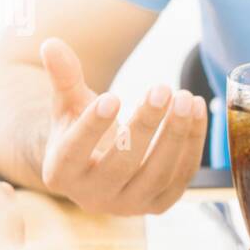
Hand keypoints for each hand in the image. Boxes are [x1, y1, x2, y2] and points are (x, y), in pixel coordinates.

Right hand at [38, 38, 206, 214]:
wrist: (101, 166)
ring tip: (186, 98)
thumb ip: (63, 78)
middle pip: (122, 164)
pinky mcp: (160, 204)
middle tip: (162, 89)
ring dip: (176, 134)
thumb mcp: (68, 104)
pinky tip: (198, 110)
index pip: (74, 152)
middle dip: (145, 125)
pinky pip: (181, 175)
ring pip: (158, 173)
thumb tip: (51, 44)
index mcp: (61, 174)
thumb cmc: (80, 129)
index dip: (92, 126)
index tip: (112, 96)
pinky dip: (193, 142)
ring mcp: (130, 205)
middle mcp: (94, 198)